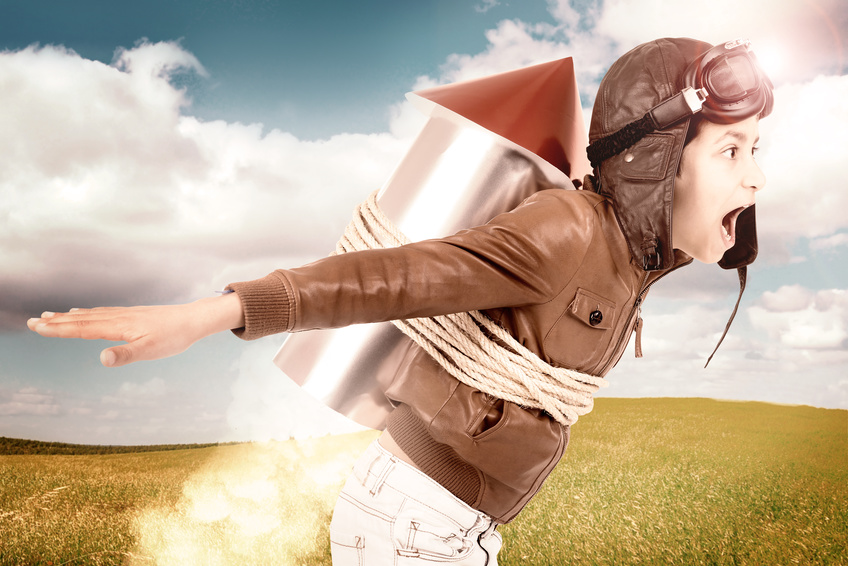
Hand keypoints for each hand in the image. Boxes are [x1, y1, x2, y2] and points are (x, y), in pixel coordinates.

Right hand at [26, 294, 244, 366]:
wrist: (194, 320)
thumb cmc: (174, 337)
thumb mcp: (151, 350)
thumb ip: (125, 355)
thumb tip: (101, 358)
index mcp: (119, 326)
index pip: (82, 328)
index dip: (58, 329)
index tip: (37, 326)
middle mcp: (118, 317)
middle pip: (82, 319)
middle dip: (56, 321)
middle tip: (32, 321)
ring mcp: (126, 315)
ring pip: (91, 315)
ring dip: (69, 316)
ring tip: (51, 316)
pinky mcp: (133, 315)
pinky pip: (103, 313)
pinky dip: (88, 313)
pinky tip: (86, 314)